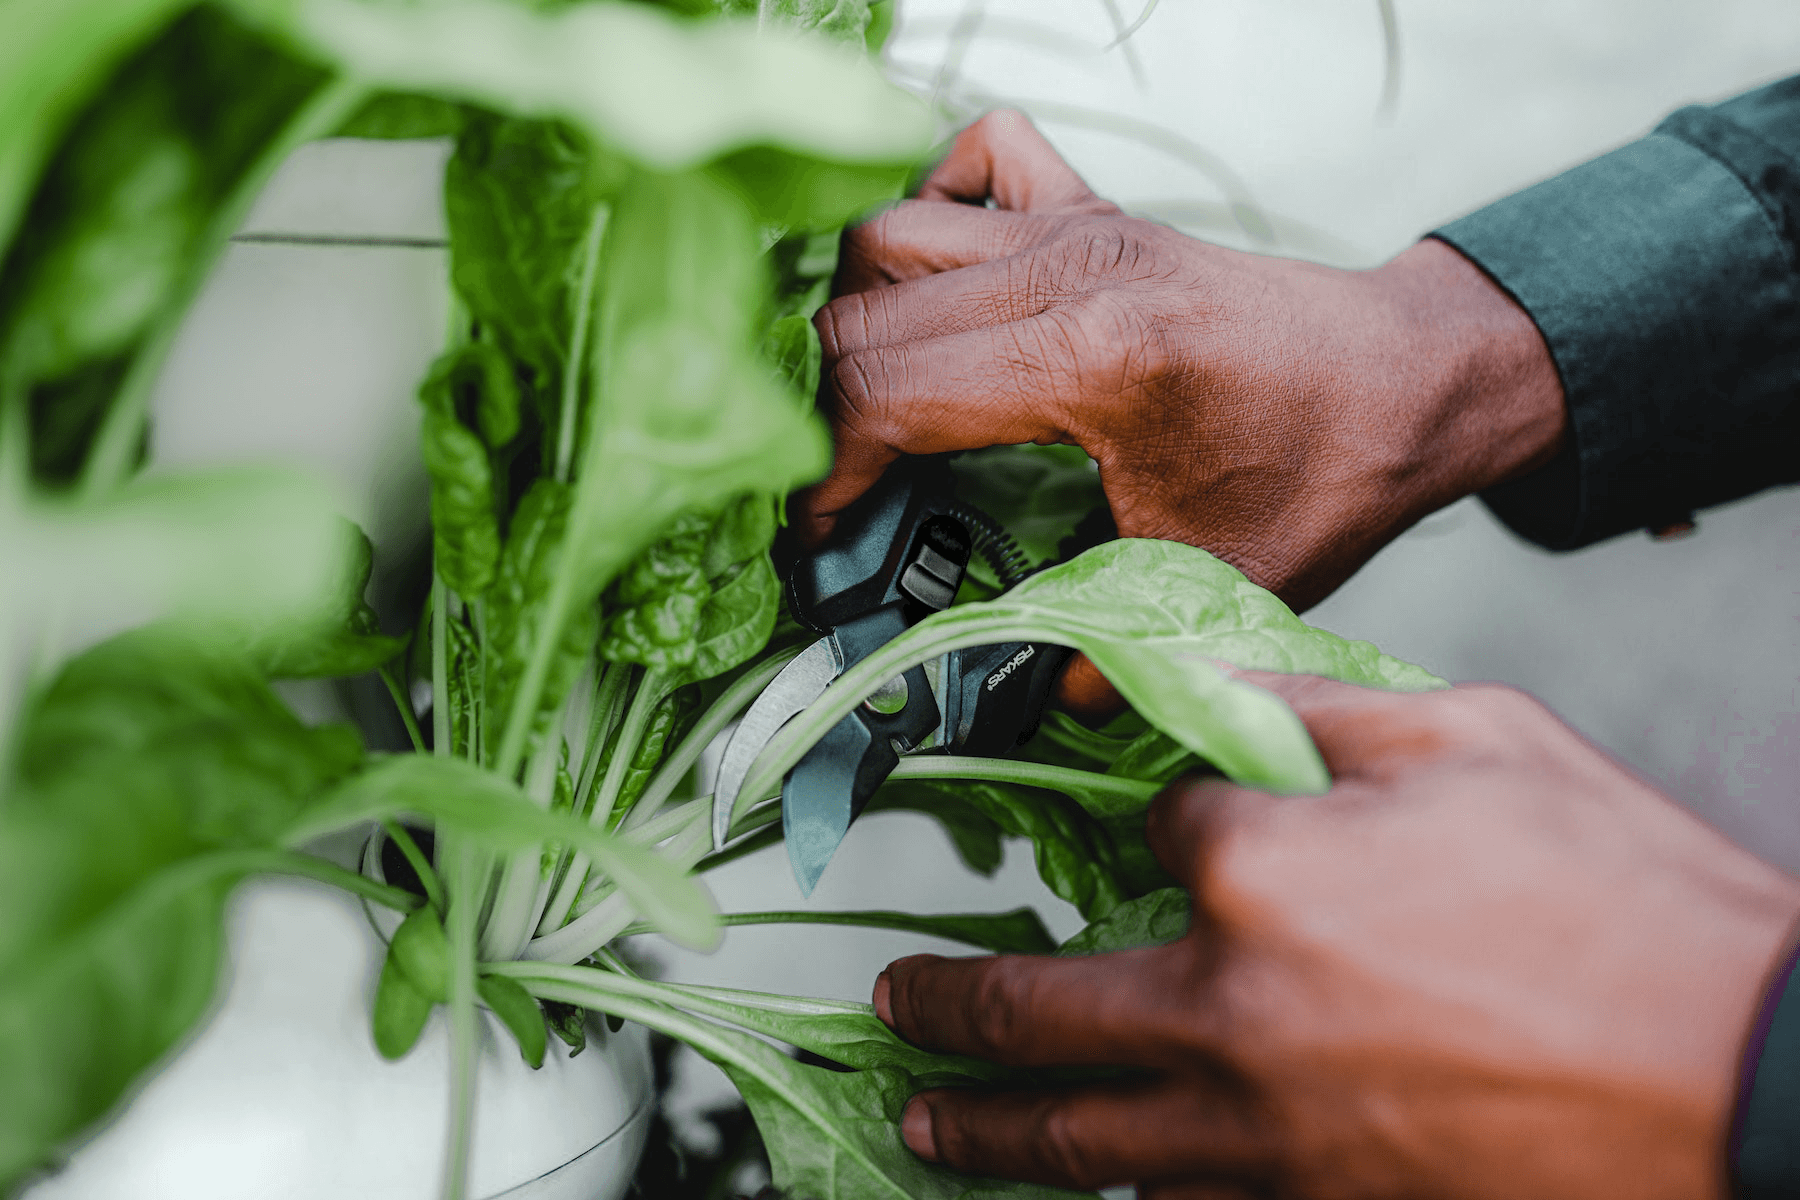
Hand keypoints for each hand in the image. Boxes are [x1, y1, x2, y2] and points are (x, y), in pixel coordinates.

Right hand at [798, 111, 1567, 613]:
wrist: (1410, 381)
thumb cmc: (1326, 473)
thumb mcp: (1206, 583)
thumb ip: (1092, 646)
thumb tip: (1003, 696)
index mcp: (1089, 357)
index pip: (884, 392)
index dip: (824, 473)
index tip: (821, 533)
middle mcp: (1066, 269)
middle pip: (862, 313)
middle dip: (816, 409)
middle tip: (829, 485)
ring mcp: (1076, 225)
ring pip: (891, 234)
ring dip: (856, 315)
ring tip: (868, 400)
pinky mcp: (1094, 208)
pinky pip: (977, 159)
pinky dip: (933, 208)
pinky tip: (943, 284)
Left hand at [873, 673, 1799, 1198]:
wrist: (1752, 1083)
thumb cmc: (1632, 912)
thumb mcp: (1480, 746)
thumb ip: (1329, 715)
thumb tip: (1236, 700)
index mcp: (1259, 872)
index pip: (1158, 832)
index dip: (1173, 821)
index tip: (1188, 825)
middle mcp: (1229, 1012)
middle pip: (1041, 1010)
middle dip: (952, 1007)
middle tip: (895, 1005)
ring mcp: (1266, 1136)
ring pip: (1082, 1144)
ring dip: (991, 1133)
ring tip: (929, 1125)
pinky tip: (1102, 1192)